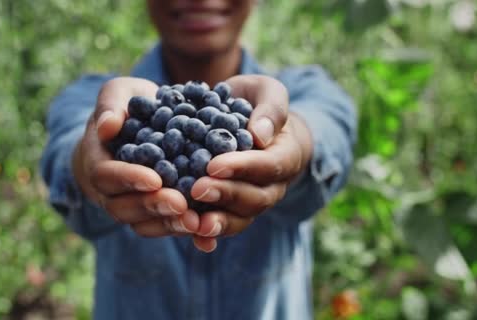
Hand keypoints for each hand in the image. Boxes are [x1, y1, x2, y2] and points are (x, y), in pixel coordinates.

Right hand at [72, 77, 199, 236]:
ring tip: (196, 222)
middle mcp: (109, 191)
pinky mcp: (154, 215)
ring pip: (143, 224)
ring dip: (168, 226)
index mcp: (97, 161)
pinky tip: (208, 238)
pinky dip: (185, 235)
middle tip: (180, 204)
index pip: (105, 175)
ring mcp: (130, 206)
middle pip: (123, 207)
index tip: (154, 178)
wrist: (141, 125)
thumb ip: (111, 105)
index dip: (128, 179)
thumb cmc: (127, 106)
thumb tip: (107, 127)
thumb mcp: (118, 93)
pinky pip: (164, 229)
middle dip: (152, 207)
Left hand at [190, 75, 313, 251]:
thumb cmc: (258, 103)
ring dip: (217, 222)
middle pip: (254, 198)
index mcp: (286, 156)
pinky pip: (222, 225)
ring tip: (193, 223)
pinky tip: (190, 235)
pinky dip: (206, 235)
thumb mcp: (268, 92)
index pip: (269, 165)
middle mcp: (273, 186)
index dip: (242, 167)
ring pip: (240, 218)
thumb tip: (259, 135)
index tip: (214, 165)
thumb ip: (271, 108)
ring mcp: (252, 202)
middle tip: (197, 189)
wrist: (248, 122)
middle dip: (225, 195)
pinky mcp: (230, 210)